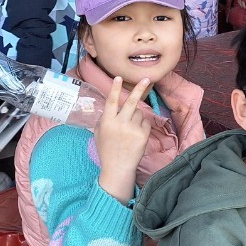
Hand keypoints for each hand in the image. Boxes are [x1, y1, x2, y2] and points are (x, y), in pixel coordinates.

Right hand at [96, 76, 152, 202]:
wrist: (118, 167)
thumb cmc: (107, 150)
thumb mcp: (99, 133)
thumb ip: (104, 119)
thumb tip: (110, 108)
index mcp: (107, 121)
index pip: (111, 101)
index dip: (115, 89)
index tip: (118, 77)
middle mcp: (120, 123)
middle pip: (131, 102)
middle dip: (139, 88)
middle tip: (147, 78)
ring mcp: (132, 129)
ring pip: (139, 113)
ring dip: (137, 117)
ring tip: (130, 130)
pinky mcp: (143, 135)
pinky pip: (146, 123)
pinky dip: (143, 126)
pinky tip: (136, 136)